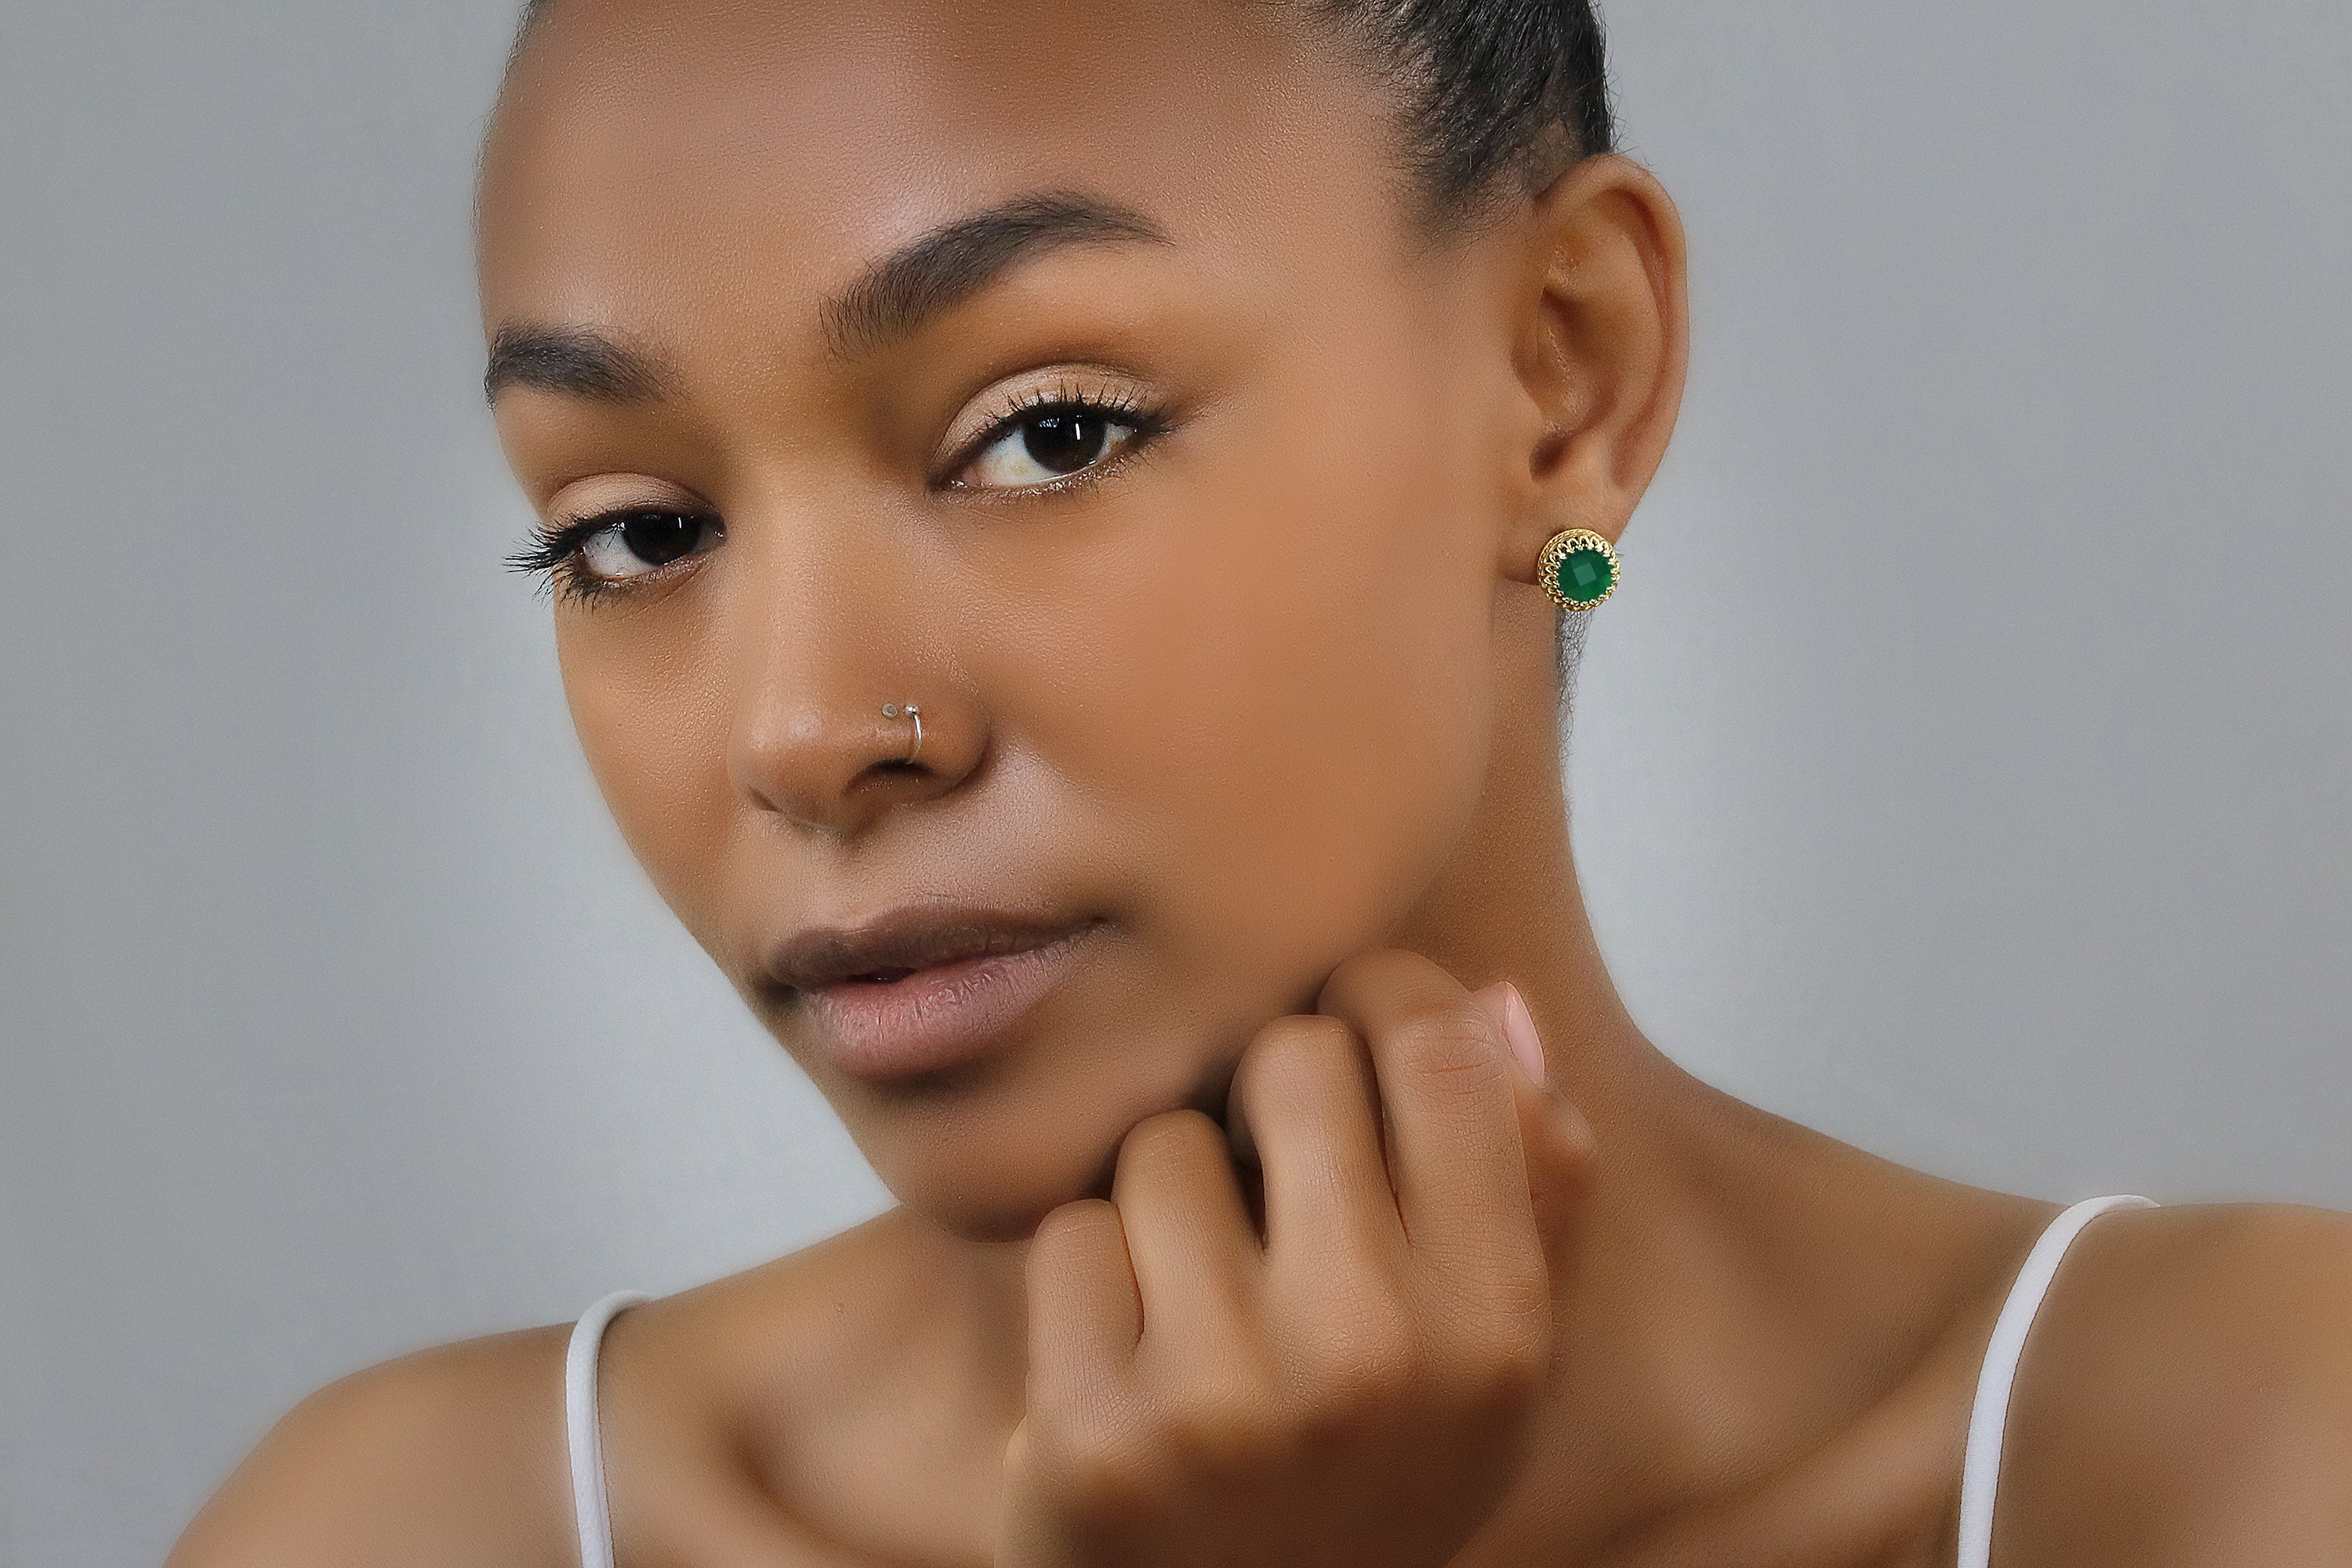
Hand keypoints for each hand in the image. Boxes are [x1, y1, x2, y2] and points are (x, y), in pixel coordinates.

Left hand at [997, 949, 1595, 1567]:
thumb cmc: (1365, 1475)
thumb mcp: (1492, 1356)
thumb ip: (1528, 1184)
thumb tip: (1496, 1003)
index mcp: (1494, 1322)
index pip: (1437, 1048)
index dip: (1376, 1000)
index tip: (1348, 1027)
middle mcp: (1376, 1356)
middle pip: (1289, 1061)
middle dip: (1263, 1100)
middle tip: (1264, 1179)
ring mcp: (1227, 1402)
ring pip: (1162, 1146)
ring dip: (1164, 1198)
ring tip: (1195, 1295)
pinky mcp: (1096, 1439)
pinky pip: (1068, 1237)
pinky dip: (1086, 1281)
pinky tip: (1123, 1357)